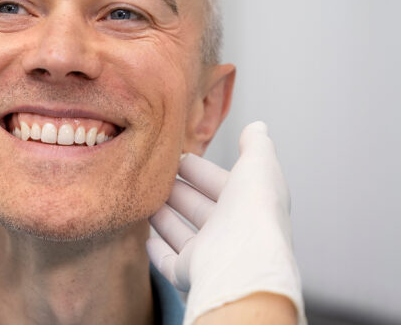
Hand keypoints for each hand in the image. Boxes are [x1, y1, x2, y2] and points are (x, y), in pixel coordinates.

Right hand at [147, 122, 304, 323]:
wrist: (242, 262)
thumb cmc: (253, 212)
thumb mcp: (258, 166)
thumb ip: (256, 145)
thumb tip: (258, 126)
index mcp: (248, 206)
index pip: (220, 184)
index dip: (200, 170)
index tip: (176, 157)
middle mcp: (231, 232)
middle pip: (199, 208)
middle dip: (178, 190)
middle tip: (154, 175)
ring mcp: (210, 256)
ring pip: (182, 233)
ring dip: (163, 217)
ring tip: (142, 198)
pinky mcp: (190, 275)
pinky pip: (169, 263)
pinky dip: (158, 251)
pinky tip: (145, 239)